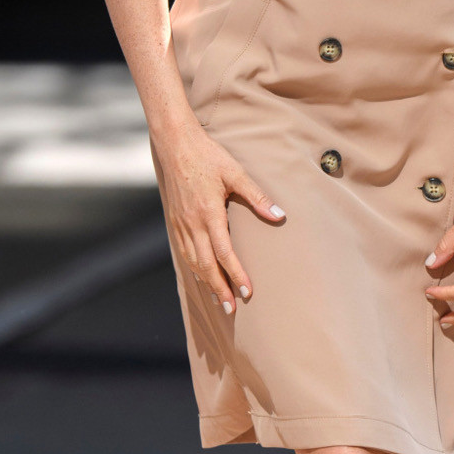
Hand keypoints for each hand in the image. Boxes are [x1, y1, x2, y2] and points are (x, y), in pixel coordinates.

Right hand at [153, 122, 284, 312]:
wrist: (174, 144)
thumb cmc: (207, 156)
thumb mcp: (235, 172)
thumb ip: (256, 196)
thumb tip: (279, 214)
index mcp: (208, 212)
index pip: (223, 252)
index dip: (235, 274)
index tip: (247, 292)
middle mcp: (192, 223)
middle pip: (205, 264)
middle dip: (220, 288)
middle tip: (233, 309)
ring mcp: (181, 223)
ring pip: (193, 261)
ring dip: (206, 282)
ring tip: (220, 299)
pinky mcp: (175, 221)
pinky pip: (184, 251)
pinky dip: (194, 268)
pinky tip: (203, 275)